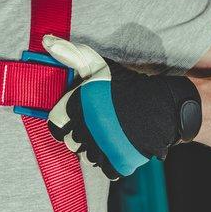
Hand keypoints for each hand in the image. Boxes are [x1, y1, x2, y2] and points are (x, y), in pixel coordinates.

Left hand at [42, 34, 201, 179]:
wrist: (162, 104)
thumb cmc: (127, 85)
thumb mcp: (99, 65)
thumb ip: (71, 54)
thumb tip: (47, 41)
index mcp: (78, 106)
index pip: (54, 125)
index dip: (64, 121)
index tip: (78, 117)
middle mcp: (87, 128)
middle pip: (71, 143)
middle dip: (81, 135)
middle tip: (97, 125)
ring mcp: (103, 147)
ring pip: (88, 157)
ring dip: (96, 149)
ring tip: (110, 135)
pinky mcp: (119, 162)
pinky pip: (107, 170)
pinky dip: (113, 162)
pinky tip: (120, 148)